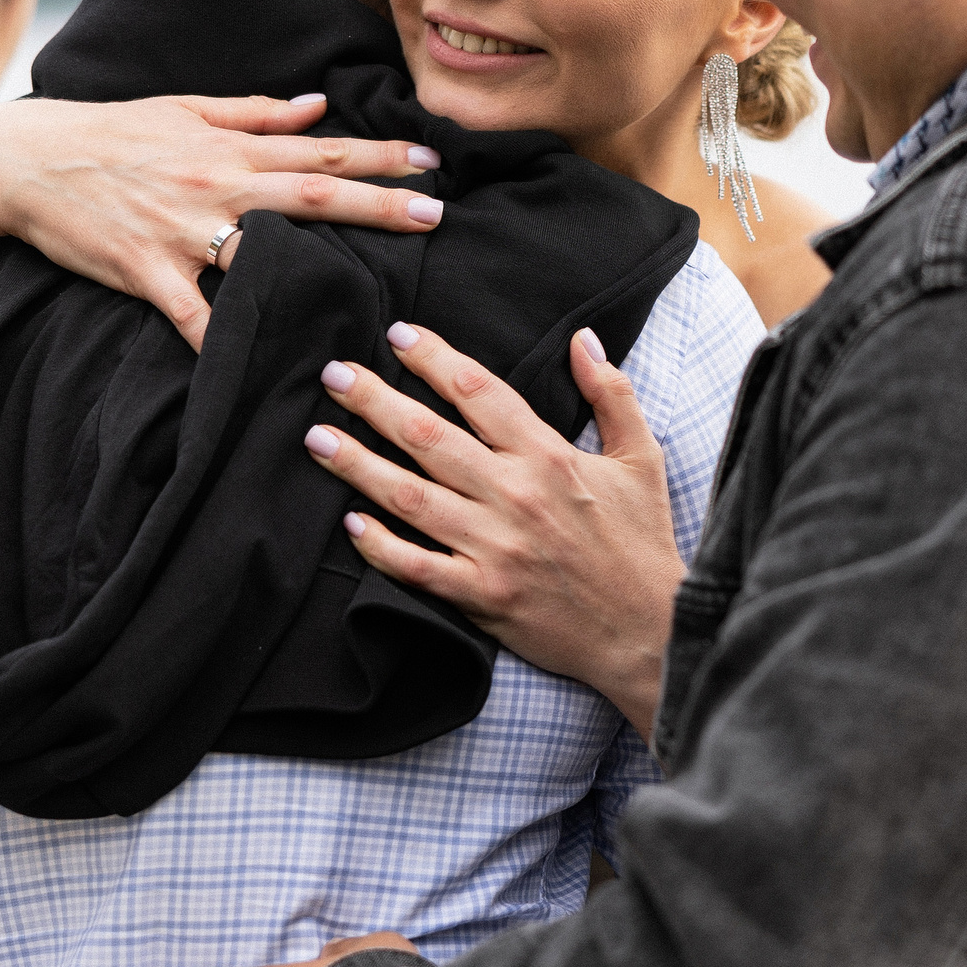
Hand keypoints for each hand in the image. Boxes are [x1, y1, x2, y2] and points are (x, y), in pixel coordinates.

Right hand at [0, 93, 443, 349]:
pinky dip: (223, 341)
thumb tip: (321, 106)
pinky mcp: (147, 272)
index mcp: (230, 148)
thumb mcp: (186, 108)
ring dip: (315, 274)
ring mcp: (182, 231)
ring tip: (369, 298)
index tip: (431, 161)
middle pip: (311, 196)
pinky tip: (258, 366)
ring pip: (261, 255)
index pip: (319, 151)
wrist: (29, 161)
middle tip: (434, 215)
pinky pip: (194, 316)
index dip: (379, 155)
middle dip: (377, 205)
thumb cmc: (112, 132)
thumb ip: (257, 112)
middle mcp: (216, 185)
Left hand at [304, 324, 680, 737]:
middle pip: (429, 437)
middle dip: (375, 401)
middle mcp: (516, 495)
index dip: (434, 358)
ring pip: (410, 497)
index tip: (399, 335)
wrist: (648, 631)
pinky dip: (380, 546)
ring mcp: (495, 548)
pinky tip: (349, 523)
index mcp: (550, 456)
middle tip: (334, 375)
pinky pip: (418, 567)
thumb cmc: (643, 542)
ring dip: (358, 465)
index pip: (480, 391)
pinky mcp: (483, 596)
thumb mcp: (642, 458)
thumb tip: (583, 338)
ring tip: (318, 439)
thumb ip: (611, 393)